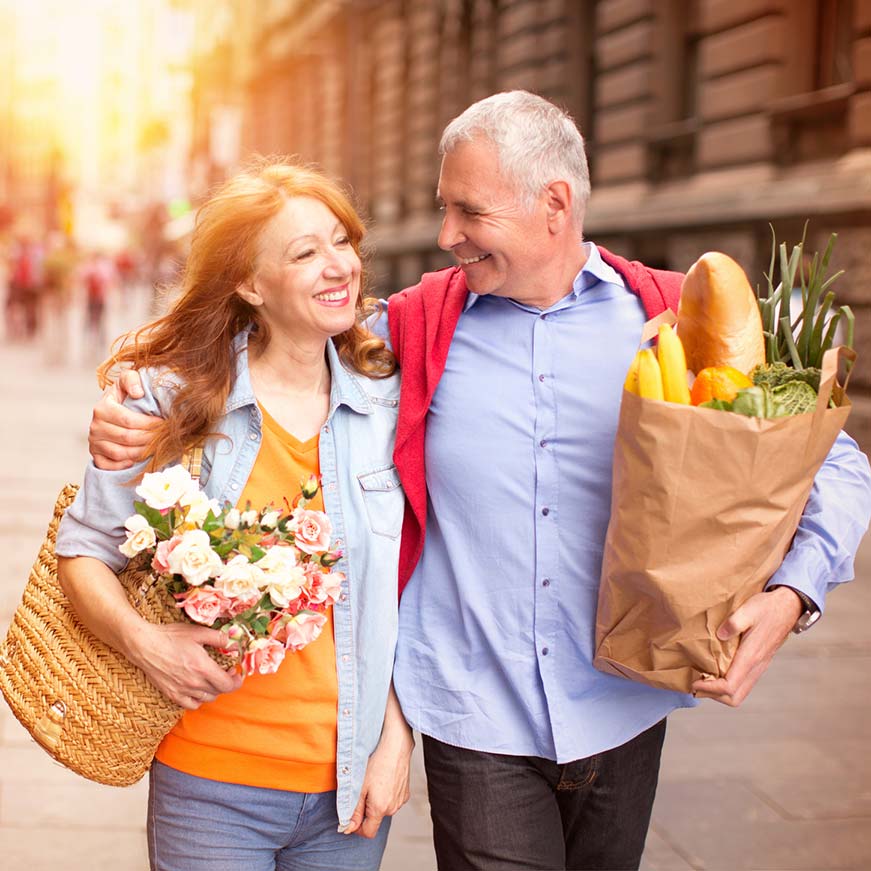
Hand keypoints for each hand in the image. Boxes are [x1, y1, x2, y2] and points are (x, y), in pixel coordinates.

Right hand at [89, 370, 160, 469]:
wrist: (111, 412)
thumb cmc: (123, 397)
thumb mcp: (126, 381)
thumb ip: (131, 379)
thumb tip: (138, 392)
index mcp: (102, 408)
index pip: (128, 420)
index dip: (149, 423)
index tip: (163, 423)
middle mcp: (95, 426)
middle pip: (127, 438)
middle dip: (150, 439)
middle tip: (164, 437)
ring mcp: (94, 442)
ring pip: (121, 453)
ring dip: (142, 452)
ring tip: (156, 447)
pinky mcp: (96, 456)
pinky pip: (109, 465)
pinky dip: (124, 465)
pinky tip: (137, 459)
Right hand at [125, 621, 243, 709]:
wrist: (145, 645)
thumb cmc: (171, 636)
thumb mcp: (199, 632)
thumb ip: (220, 639)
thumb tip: (235, 644)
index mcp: (203, 668)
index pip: (228, 684)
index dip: (237, 680)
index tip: (237, 672)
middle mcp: (194, 683)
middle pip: (219, 691)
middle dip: (227, 682)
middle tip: (227, 671)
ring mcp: (182, 691)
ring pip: (207, 698)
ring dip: (214, 690)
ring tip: (212, 678)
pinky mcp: (172, 694)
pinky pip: (191, 705)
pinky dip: (199, 699)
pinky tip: (198, 689)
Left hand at [344, 723, 413, 837]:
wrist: (396, 745)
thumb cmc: (376, 762)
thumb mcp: (359, 786)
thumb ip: (353, 811)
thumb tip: (347, 828)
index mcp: (380, 809)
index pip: (368, 832)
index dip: (357, 828)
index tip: (351, 816)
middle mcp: (393, 808)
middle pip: (375, 819)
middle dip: (366, 810)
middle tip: (362, 789)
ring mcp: (401, 801)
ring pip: (384, 809)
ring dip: (376, 801)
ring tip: (374, 781)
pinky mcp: (406, 793)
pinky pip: (392, 800)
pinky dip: (386, 794)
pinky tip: (383, 779)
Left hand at [691, 586, 802, 706]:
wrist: (787, 608)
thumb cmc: (766, 608)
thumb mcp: (748, 610)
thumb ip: (734, 623)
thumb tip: (720, 635)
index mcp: (751, 656)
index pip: (729, 686)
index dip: (710, 689)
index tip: (694, 682)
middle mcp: (755, 666)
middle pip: (735, 698)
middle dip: (713, 695)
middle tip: (696, 683)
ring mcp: (758, 667)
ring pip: (739, 693)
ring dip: (720, 693)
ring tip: (703, 679)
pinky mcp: (758, 664)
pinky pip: (743, 684)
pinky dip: (728, 686)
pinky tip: (716, 672)